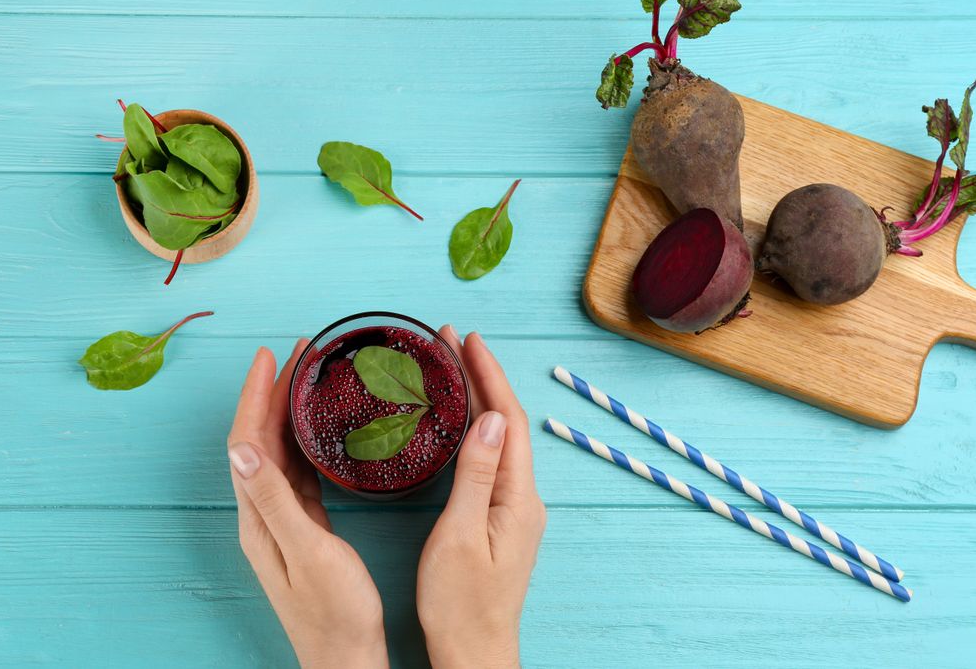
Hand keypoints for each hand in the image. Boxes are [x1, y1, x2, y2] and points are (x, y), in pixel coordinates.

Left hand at [227, 341, 388, 668]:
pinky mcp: (305, 529)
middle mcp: (264, 515)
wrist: (347, 655)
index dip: (256, 396)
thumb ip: (274, 500)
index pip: (247, 442)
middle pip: (260, 441)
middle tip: (299, 353)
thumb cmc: (334, 610)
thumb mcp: (307, 551)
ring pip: (278, 453)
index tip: (272, 356)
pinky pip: (298, 471)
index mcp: (259, 517)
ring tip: (308, 377)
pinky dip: (305, 441)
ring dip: (287, 412)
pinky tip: (321, 429)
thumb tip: (241, 448)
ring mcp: (283, 522)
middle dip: (272, 393)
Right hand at [417, 328, 546, 668]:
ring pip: (500, 438)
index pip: (510, 419)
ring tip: (452, 366)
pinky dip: (475, 428)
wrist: (474, 651)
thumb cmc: (461, 604)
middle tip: (452, 340)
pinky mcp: (500, 519)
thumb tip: (493, 417)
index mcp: (518, 498)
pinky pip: (491, 458)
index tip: (468, 339)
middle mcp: (523, 498)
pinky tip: (458, 420)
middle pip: (507, 422)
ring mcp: (513, 508)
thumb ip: (476, 474)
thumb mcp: (461, 535)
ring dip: (479, 399)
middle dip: (482, 377)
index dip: (489, 375)